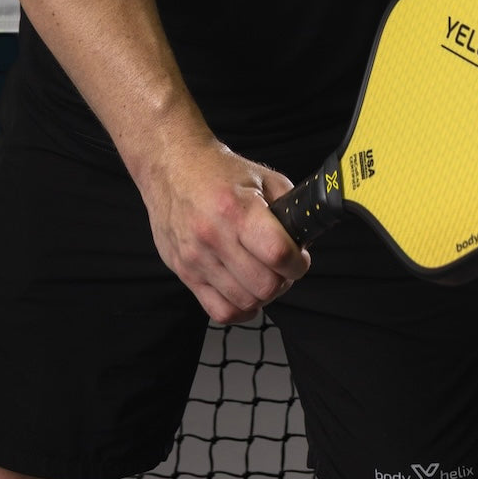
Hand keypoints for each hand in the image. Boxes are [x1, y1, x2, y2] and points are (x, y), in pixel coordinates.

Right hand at [138, 135, 310, 324]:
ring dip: (262, 294)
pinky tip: (244, 290)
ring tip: (262, 274)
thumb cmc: (217, 171)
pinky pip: (220, 311)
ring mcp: (196, 258)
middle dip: (283, 279)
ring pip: (245, 301)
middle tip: (281, 267)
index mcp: (237, 210)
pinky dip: (240, 308)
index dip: (298, 263)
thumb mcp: (263, 177)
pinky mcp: (184, 272)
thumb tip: (306, 241)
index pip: (278, 254)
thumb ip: (289, 208)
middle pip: (264, 285)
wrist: (171, 168)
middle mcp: (213, 237)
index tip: (299, 258)